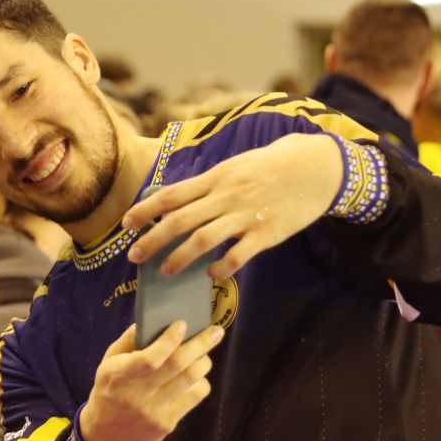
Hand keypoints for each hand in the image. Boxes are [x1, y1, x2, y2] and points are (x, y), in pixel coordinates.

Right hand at [79, 321, 224, 440]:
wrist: (106, 434)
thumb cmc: (110, 390)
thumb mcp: (108, 364)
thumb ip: (127, 341)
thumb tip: (151, 321)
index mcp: (119, 375)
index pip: (149, 358)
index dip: (169, 340)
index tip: (182, 324)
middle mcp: (137, 394)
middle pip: (177, 366)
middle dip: (200, 344)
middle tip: (216, 331)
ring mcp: (154, 411)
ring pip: (190, 380)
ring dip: (203, 362)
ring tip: (204, 354)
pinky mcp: (167, 424)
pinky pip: (194, 397)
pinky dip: (200, 382)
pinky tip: (196, 377)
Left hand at [123, 133, 342, 278]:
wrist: (314, 166)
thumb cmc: (268, 169)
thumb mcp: (233, 167)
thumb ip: (206, 186)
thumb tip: (173, 202)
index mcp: (215, 178)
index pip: (171, 195)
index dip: (145, 210)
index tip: (126, 224)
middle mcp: (226, 196)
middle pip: (179, 219)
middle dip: (152, 239)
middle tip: (134, 257)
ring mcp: (245, 215)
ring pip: (203, 239)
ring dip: (179, 257)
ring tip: (164, 271)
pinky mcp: (266, 233)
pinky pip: (237, 255)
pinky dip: (220, 267)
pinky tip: (211, 273)